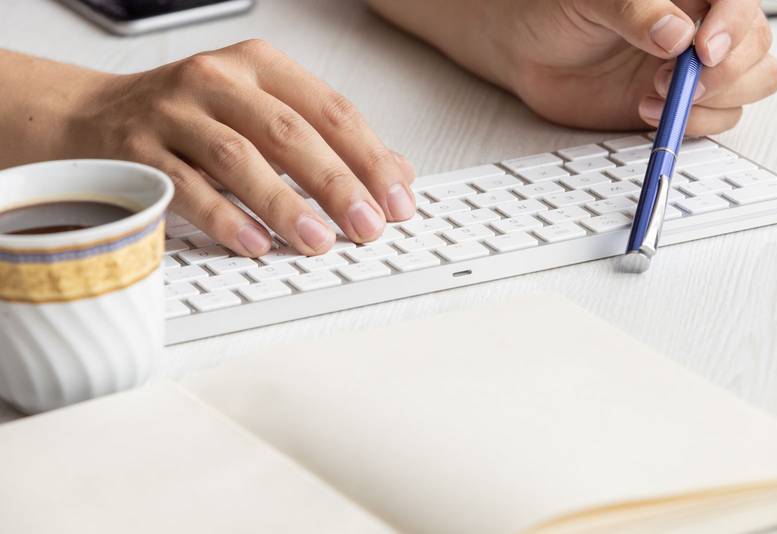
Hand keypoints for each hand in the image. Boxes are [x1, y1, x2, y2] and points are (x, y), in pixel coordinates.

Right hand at [65, 40, 415, 256]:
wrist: (95, 114)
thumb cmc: (193, 119)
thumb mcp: (261, 113)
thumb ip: (326, 141)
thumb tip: (396, 176)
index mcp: (260, 65)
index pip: (329, 110)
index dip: (370, 158)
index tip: (398, 201)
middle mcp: (218, 80)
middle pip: (289, 132)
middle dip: (336, 183)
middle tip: (368, 226)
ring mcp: (174, 112)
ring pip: (238, 158)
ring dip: (284, 203)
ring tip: (318, 241)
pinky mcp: (137, 149)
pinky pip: (185, 186)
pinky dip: (222, 217)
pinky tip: (254, 243)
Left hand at [369, 0, 776, 134]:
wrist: (526, 51)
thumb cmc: (557, 12)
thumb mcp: (593, 1)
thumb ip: (636, 14)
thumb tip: (677, 33)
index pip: (738, 7)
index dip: (733, 28)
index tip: (703, 50)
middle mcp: (700, 31)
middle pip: (754, 51)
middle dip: (728, 71)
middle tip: (682, 80)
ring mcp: (690, 71)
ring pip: (747, 87)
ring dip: (713, 101)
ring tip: (655, 94)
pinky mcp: (674, 106)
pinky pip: (713, 120)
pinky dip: (691, 124)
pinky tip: (647, 110)